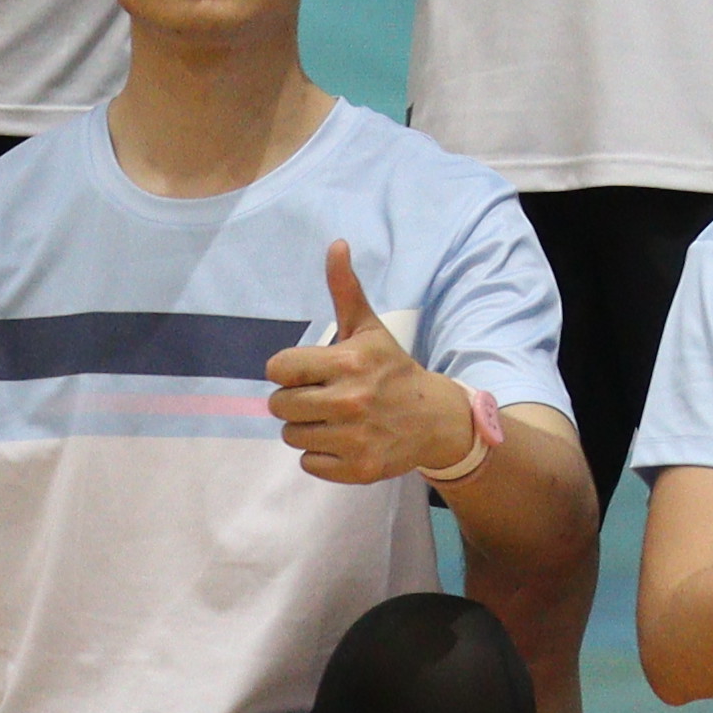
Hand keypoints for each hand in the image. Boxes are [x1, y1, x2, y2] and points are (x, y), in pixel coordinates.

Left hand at [266, 241, 470, 484]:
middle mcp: (350, 400)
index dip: (289, 370)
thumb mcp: (368, 329)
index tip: (309, 372)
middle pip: (279, 405)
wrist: (435, 419)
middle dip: (295, 400)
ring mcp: (354, 437)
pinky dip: (321, 455)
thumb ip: (345, 290)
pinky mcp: (357, 468)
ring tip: (334, 419)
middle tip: (322, 397)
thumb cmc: (392, 369)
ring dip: (307, 428)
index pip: (278, 369)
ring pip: (291, 436)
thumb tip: (336, 244)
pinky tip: (344, 440)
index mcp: (349, 361)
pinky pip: (308, 463)